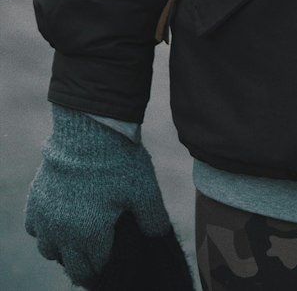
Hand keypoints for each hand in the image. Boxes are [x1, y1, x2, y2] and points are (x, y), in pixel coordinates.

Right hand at [25, 107, 171, 287]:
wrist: (89, 129)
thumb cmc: (118, 160)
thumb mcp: (145, 191)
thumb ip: (154, 219)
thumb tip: (160, 236)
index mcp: (90, 235)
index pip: (95, 268)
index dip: (107, 265)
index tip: (114, 255)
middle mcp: (62, 233)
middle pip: (72, 267)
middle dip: (86, 263)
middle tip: (100, 250)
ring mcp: (45, 217)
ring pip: (49, 250)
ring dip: (63, 248)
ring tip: (79, 233)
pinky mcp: (34, 200)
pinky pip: (34, 228)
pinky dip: (45, 228)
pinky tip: (60, 215)